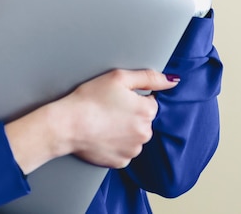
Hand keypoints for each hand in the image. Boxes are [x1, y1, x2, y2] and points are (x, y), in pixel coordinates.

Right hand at [61, 69, 178, 168]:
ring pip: (134, 136)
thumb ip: (149, 77)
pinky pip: (124, 151)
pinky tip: (102, 135)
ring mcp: (132, 150)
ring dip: (124, 130)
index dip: (133, 97)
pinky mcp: (120, 162)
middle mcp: (144, 134)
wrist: (67, 124)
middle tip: (109, 109)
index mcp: (147, 112)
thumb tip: (173, 81)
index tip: (116, 97)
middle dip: (130, 114)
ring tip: (104, 122)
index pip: (149, 102)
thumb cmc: (90, 98)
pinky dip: (116, 144)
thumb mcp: (120, 77)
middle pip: (143, 120)